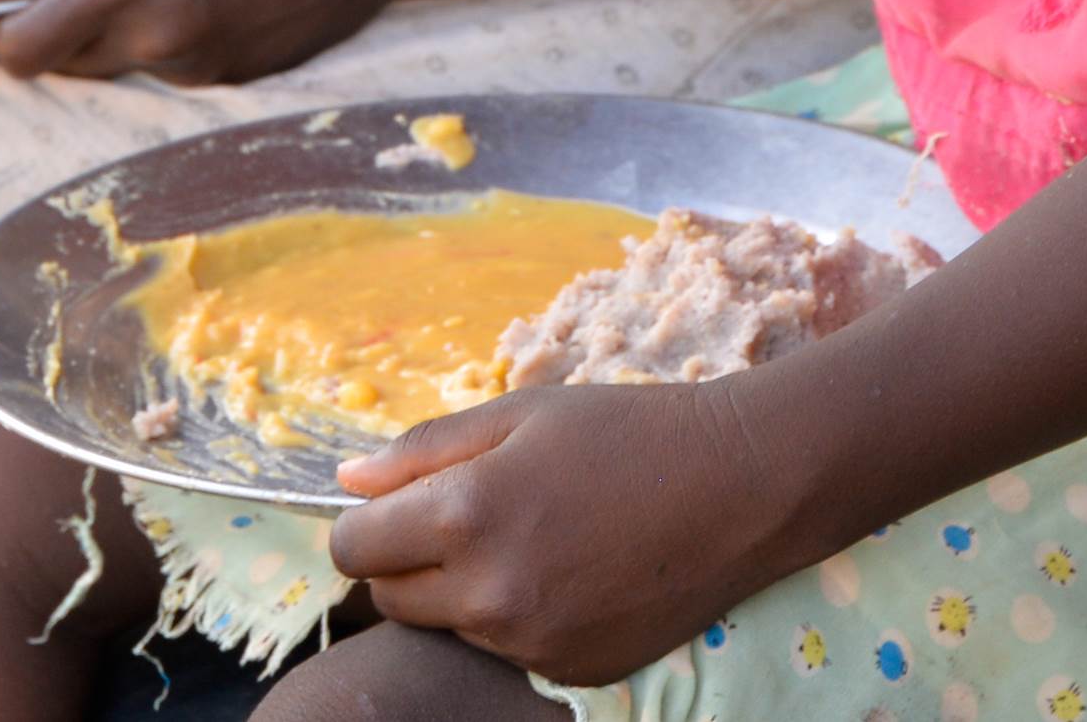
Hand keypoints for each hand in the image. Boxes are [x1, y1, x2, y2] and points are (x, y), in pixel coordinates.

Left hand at [0, 0, 412, 82]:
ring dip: (120, 24)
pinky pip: (168, 65)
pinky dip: (169, 31)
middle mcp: (159, 45)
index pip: (21, 51)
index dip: (2, 25)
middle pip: (64, 63)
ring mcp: (200, 70)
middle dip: (61, 20)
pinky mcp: (233, 80)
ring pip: (118, 63)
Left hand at [331, 378, 816, 682]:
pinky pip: (506, 649)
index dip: (365, 522)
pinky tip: (568, 573)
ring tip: (529, 539)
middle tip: (467, 518)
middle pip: (388, 598)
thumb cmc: (629, 432)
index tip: (395, 506)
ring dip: (462, 590)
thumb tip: (347, 480)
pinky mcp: (568, 671)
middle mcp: (489, 593)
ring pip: (447, 626)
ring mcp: (530, 642)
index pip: (353, 547)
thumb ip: (423, 451)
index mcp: (465, 515)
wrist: (740, 488)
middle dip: (406, 560)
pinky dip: (517, 618)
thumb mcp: (520, 415)